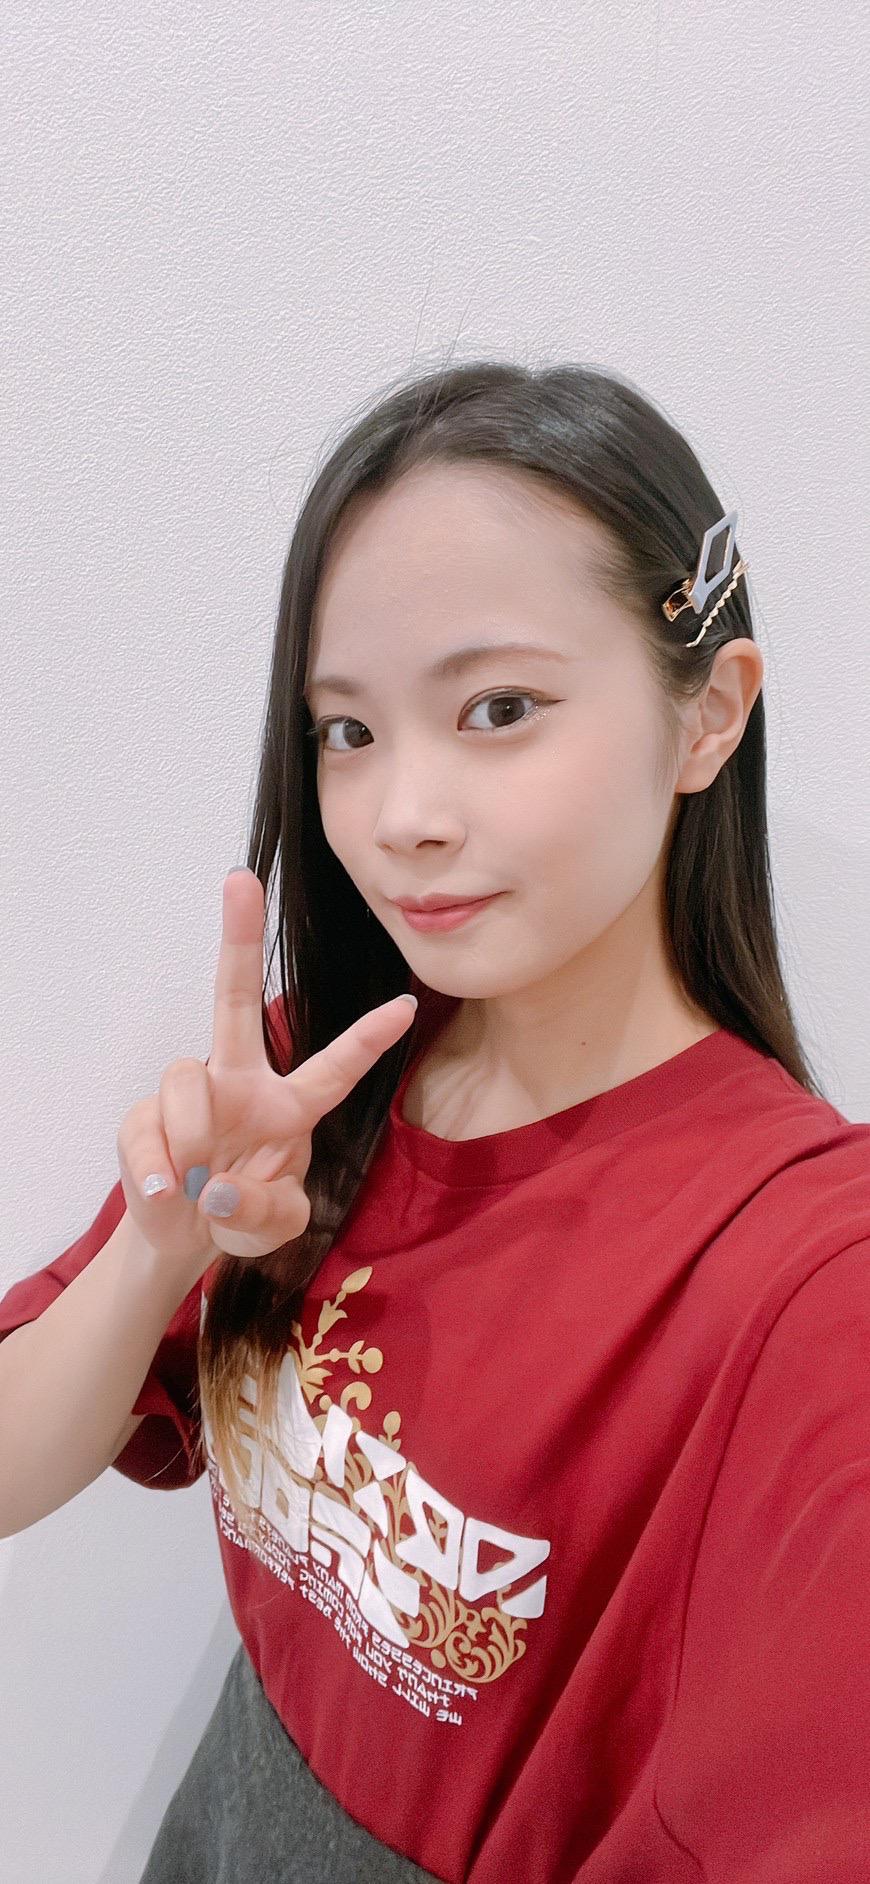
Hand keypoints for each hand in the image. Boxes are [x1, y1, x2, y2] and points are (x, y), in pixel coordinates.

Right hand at [116, 868, 415, 1272]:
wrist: (182, 1237)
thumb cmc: (243, 1212)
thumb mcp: (275, 1226)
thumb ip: (265, 1210)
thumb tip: (215, 1185)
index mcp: (289, 1106)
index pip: (334, 1068)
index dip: (368, 1039)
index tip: (407, 1004)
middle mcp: (240, 1082)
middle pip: (235, 1001)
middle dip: (238, 938)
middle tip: (241, 878)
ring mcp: (189, 1094)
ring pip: (186, 1080)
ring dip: (191, 1137)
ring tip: (193, 1187)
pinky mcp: (142, 1117)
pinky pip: (147, 1128)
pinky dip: (157, 1170)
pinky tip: (166, 1193)